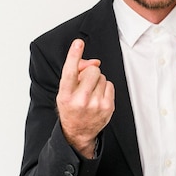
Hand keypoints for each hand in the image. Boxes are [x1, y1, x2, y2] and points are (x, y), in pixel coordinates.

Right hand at [56, 39, 114, 157]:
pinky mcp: (108, 107)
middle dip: (89, 73)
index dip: (74, 55)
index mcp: (66, 95)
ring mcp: (95, 104)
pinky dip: (104, 88)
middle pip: (92, 70)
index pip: (70, 71)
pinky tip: (98, 97)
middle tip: (84, 84)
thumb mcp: (65, 91)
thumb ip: (76, 73)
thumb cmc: (71, 107)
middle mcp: (80, 100)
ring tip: (90, 93)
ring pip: (102, 76)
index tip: (78, 43)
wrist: (78, 132)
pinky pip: (109, 84)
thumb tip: (94, 62)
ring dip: (97, 82)